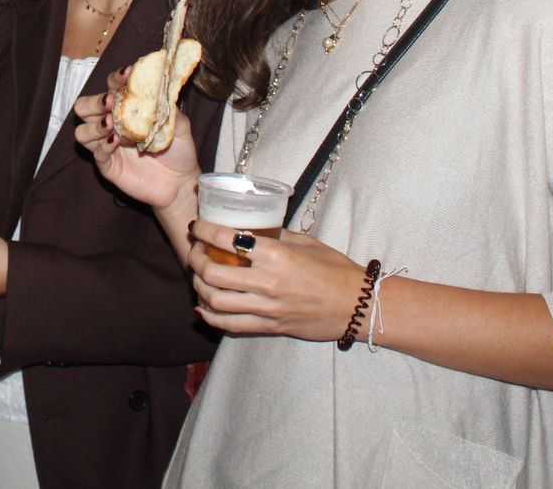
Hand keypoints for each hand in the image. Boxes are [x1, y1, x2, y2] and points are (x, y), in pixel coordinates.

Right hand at [73, 66, 199, 210]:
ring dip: (93, 125)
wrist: (181, 182)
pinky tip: (115, 142)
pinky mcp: (109, 166)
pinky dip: (103, 147)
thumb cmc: (179, 150)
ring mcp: (107, 146)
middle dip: (93, 102)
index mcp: (126, 109)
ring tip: (110, 124)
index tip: (127, 74)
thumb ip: (169, 108)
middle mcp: (112, 124)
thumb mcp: (180, 125)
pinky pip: (96, 154)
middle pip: (84, 107)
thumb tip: (161, 88)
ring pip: (82, 132)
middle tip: (109, 102)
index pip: (111, 87)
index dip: (115, 79)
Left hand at [186, 224, 364, 342]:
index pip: (227, 239)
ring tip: (198, 276)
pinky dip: (210, 316)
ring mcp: (266, 308)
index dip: (204, 230)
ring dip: (198, 286)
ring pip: (215, 300)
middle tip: (195, 250)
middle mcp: (267, 282)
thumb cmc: (335, 269)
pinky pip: (229, 325)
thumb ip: (275, 235)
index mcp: (276, 255)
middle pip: (213, 272)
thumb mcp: (305, 242)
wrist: (357, 306)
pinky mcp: (269, 327)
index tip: (196, 225)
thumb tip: (250, 227)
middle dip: (196, 259)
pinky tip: (203, 306)